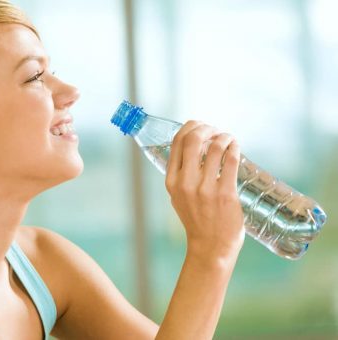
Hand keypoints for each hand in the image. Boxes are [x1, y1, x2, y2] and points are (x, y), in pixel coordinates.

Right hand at [165, 121, 244, 260]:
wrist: (210, 247)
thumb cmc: (197, 220)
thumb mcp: (179, 197)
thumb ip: (182, 175)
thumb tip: (193, 148)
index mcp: (172, 181)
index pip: (176, 142)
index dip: (190, 127)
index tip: (200, 126)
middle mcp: (186, 183)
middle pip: (193, 139)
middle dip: (207, 127)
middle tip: (216, 130)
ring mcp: (206, 188)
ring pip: (214, 147)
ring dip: (224, 136)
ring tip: (229, 138)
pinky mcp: (225, 194)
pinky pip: (231, 160)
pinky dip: (234, 148)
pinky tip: (235, 147)